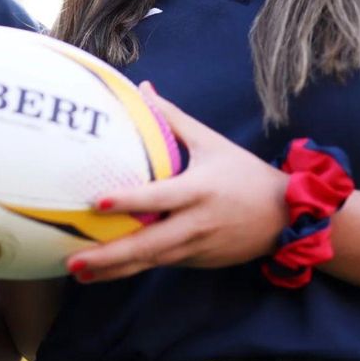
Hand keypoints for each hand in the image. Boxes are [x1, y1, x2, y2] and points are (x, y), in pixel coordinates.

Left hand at [65, 82, 288, 282]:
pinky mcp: (197, 261)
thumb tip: (143, 88)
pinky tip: (104, 271)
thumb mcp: (211, 142)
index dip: (129, 201)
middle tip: (73, 262)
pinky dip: (133, 267)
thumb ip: (173, 118)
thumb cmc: (245, 174)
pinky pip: (161, 263)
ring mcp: (196, 247)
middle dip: (110, 256)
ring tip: (78, 272)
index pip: (159, 197)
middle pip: (148, 245)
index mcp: (198, 190)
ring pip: (150, 261)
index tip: (98, 202)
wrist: (286, 216)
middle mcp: (196, 223)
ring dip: (114, 269)